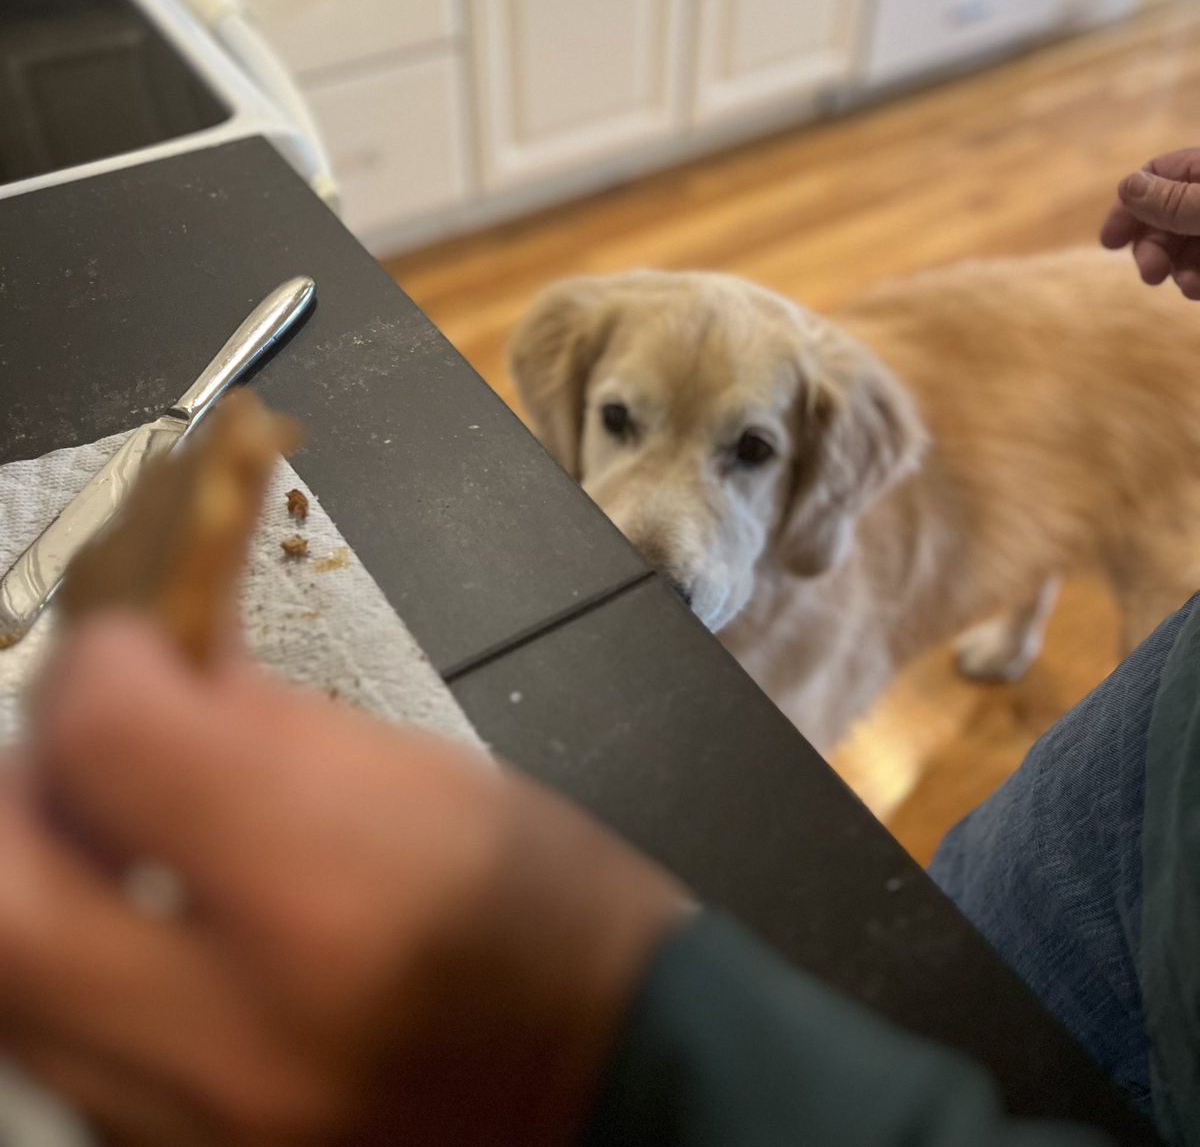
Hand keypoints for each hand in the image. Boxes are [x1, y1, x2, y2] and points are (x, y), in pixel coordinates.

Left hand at [0, 615, 686, 1145]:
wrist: (618, 1082)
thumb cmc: (557, 916)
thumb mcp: (439, 780)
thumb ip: (279, 726)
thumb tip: (175, 680)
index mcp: (332, 894)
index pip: (117, 744)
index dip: (104, 666)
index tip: (134, 647)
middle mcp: (244, 1038)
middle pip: (5, 899)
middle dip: (23, 789)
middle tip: (81, 745)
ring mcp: (206, 1132)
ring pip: (17, 999)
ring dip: (42, 885)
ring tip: (119, 832)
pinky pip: (76, 1063)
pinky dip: (84, 976)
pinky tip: (157, 933)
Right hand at [1100, 146, 1199, 297]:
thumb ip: (1171, 200)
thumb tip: (1126, 187)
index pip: (1156, 175)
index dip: (1128, 208)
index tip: (1109, 242)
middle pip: (1168, 215)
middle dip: (1154, 248)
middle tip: (1151, 275)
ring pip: (1187, 243)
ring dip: (1179, 269)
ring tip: (1191, 288)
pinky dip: (1199, 277)